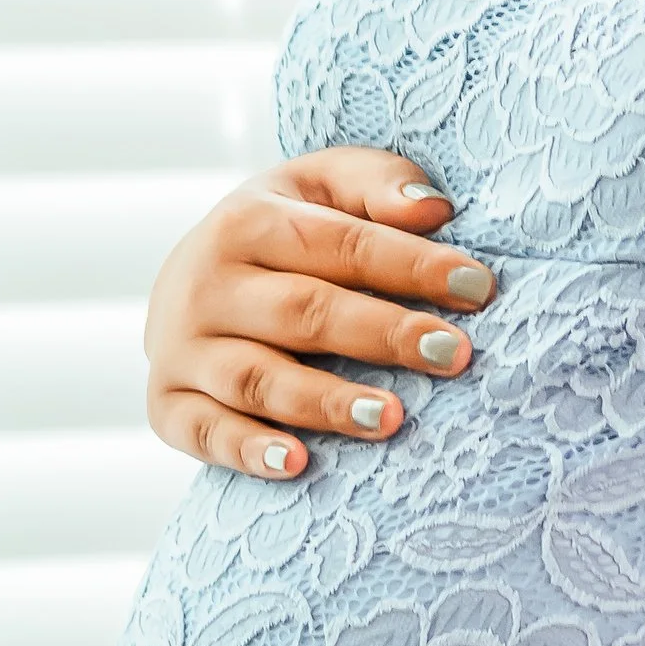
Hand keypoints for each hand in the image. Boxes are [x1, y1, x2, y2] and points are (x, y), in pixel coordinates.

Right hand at [143, 149, 495, 479]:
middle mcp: (206, 284)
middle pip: (303, 311)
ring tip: (393, 418)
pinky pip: (204, 433)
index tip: (478, 288)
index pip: (341, 245)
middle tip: (453, 355)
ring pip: (257, 379)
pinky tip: (299, 462)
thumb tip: (433, 210)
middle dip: (382, 333)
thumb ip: (377, 184)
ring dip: (326, 402)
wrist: (188, 276)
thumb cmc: (283, 230)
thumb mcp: (321, 187)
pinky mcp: (166, 404)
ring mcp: (181, 348)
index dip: (412, 266)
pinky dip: (248, 450)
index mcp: (247, 220)